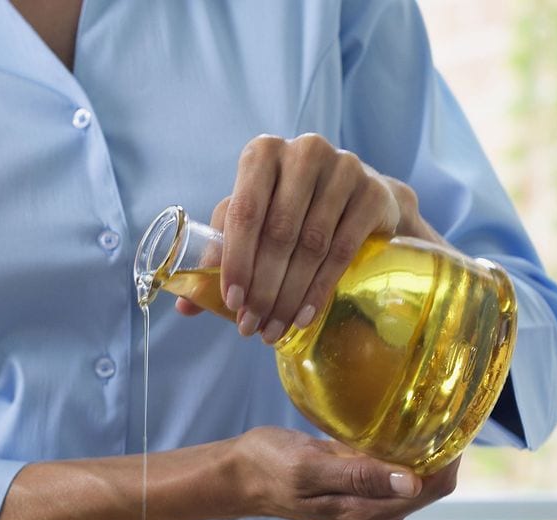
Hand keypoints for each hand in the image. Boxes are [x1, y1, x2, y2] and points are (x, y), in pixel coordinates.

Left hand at [176, 134, 423, 345]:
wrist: (360, 199)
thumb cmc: (292, 210)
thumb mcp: (253, 223)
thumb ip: (221, 254)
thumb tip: (185, 305)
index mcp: (262, 154)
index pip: (244, 212)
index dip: (236, 262)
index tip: (232, 303)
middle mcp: (303, 152)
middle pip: (277, 234)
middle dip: (262, 289)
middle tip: (252, 327)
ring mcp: (343, 168)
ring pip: (310, 246)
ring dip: (288, 296)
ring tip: (274, 330)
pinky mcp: (372, 193)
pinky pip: (341, 251)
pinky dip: (319, 290)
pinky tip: (304, 316)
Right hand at [233, 426, 459, 519]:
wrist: (242, 475)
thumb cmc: (270, 467)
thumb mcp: (310, 468)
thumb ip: (359, 477)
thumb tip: (412, 482)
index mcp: (367, 514)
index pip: (432, 488)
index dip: (449, 455)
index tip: (450, 415)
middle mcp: (377, 515)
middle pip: (433, 483)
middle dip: (440, 447)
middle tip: (437, 401)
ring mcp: (372, 504)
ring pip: (419, 475)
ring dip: (423, 445)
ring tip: (420, 407)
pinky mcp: (365, 489)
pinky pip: (400, 469)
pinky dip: (404, 447)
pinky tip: (398, 423)